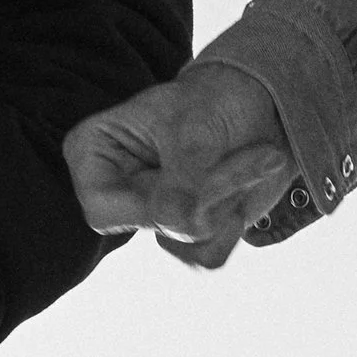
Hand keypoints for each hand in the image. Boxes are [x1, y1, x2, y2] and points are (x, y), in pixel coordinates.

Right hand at [63, 63, 296, 271]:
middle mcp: (113, 192)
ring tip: (254, 159)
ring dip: (230, 203)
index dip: (158, 201)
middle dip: (212, 193)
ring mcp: (148, 217)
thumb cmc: (212, 100)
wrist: (255, 105)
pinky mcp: (181, 234)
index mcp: (92, 155)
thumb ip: (183, 176)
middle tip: (264, 154)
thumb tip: (177, 221)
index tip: (206, 162)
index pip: (102, 210)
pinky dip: (238, 220)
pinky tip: (248, 184)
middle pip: (155, 225)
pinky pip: (207, 256)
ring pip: (187, 244)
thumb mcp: (196, 126)